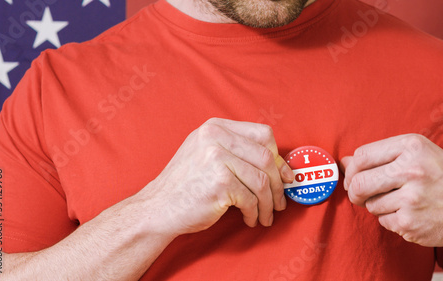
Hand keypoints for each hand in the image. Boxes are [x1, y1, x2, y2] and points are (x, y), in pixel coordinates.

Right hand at [138, 118, 293, 235]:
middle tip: (279, 201)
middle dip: (278, 183)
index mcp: (215, 127)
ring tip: (266, 215)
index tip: (285, 175)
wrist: (158, 208)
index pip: (262, 134)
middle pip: (266, 157)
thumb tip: (278, 164)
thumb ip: (236, 150)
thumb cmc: (185, 185)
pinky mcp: (220, 182)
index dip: (278, 157)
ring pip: (262, 181)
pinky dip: (255, 213)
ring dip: (269, 203)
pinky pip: (251, 199)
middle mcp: (215, 137)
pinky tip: (250, 219)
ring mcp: (217, 158)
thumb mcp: (205, 153)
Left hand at [341, 134, 442, 248]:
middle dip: (355, 192)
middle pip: (359, 182)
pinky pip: (383, 222)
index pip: (362, 156)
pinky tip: (410, 214)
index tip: (354, 177)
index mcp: (412, 146)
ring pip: (370, 205)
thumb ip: (380, 156)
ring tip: (400, 202)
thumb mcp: (418, 155)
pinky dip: (390, 220)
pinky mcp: (411, 223)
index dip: (352, 169)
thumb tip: (343, 161)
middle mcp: (412, 170)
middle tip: (360, 195)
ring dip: (377, 206)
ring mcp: (412, 198)